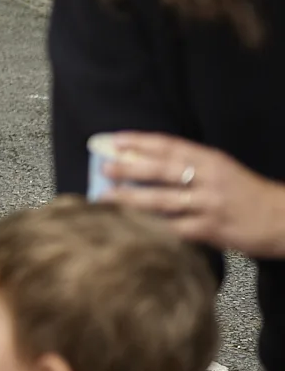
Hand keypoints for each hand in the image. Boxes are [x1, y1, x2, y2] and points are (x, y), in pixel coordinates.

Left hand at [100, 133, 284, 257]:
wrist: (282, 220)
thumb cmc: (244, 193)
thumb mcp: (220, 169)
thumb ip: (188, 164)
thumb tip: (141, 160)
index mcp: (209, 159)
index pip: (169, 145)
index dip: (139, 142)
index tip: (113, 141)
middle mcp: (209, 178)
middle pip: (163, 170)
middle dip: (130, 168)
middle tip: (104, 168)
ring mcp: (209, 204)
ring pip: (164, 200)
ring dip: (132, 199)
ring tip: (107, 198)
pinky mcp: (212, 229)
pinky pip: (176, 228)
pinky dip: (153, 226)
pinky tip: (132, 226)